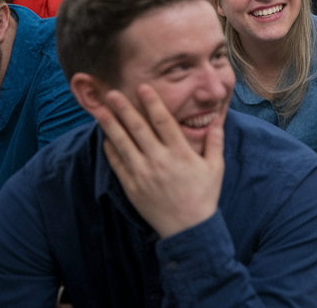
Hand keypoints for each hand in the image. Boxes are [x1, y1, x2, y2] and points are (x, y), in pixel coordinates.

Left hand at [92, 85, 223, 238]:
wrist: (187, 229)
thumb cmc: (204, 196)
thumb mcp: (216, 167)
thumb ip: (215, 141)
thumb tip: (217, 120)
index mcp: (181, 153)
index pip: (163, 121)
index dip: (152, 103)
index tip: (142, 87)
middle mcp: (159, 161)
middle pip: (138, 128)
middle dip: (123, 108)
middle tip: (111, 92)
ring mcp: (143, 174)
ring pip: (122, 143)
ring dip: (110, 125)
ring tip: (98, 110)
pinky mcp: (132, 186)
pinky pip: (117, 164)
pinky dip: (110, 149)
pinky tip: (105, 136)